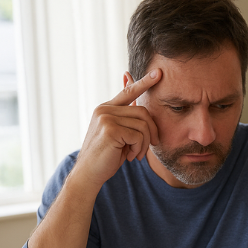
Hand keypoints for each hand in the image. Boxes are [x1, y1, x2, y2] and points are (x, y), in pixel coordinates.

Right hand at [73, 69, 162, 189]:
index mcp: (106, 108)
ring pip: (143, 124)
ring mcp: (106, 117)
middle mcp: (104, 109)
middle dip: (151, 131)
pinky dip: (139, 149)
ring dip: (145, 144)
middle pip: (143, 112)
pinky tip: (129, 157)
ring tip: (135, 154)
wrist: (89, 173)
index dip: (144, 82)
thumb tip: (142, 106)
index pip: (128, 91)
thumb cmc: (106, 156)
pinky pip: (139, 135)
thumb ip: (128, 121)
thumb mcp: (119, 135)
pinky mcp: (110, 129)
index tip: (158, 73)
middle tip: (149, 146)